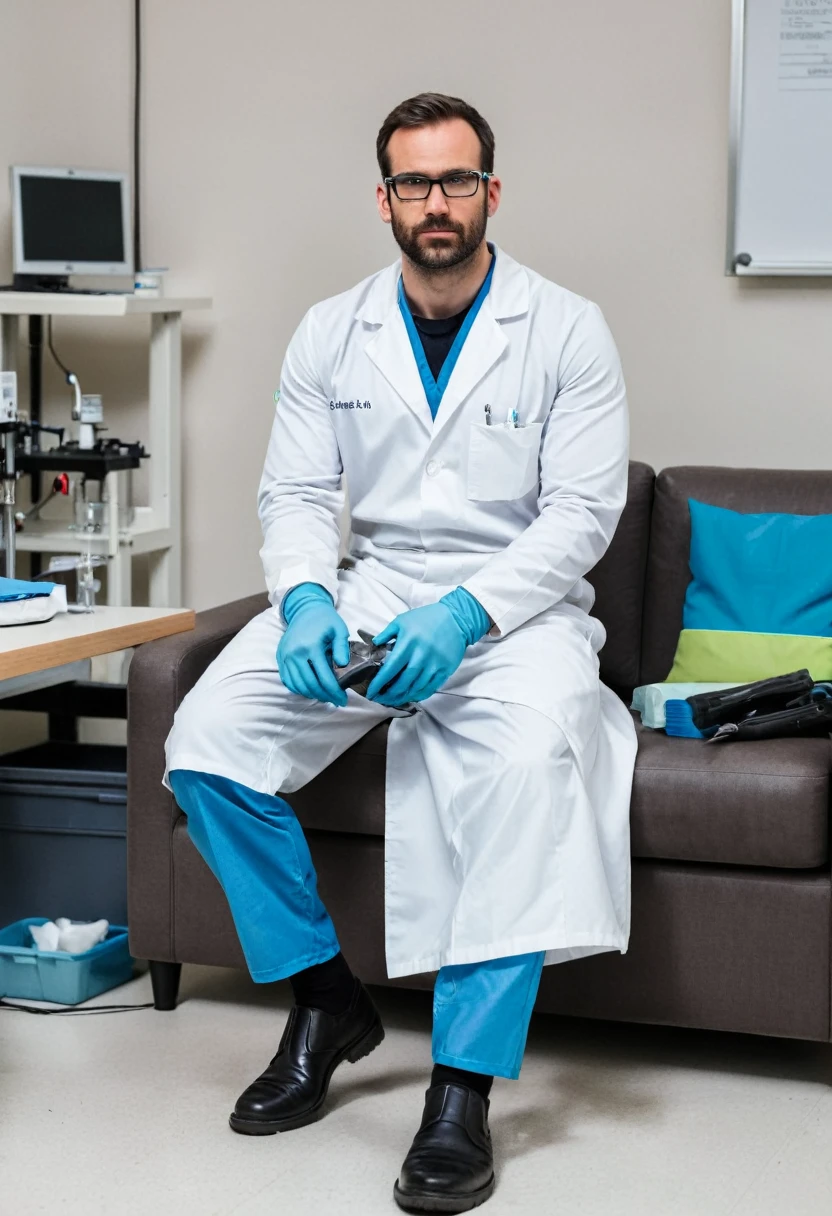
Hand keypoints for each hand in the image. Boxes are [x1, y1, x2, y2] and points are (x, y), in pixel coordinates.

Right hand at [277, 589, 349, 706]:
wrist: (304, 609)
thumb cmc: (325, 619)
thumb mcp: (339, 629)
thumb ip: (341, 647)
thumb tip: (343, 665)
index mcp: (311, 647)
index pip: (324, 677)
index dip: (334, 692)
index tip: (343, 699)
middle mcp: (295, 654)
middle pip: (310, 685)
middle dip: (325, 696)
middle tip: (336, 701)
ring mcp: (285, 657)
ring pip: (297, 685)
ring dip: (312, 694)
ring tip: (325, 696)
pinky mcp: (280, 658)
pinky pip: (288, 680)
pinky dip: (299, 689)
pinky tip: (310, 690)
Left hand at [365, 603, 466, 707]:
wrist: (456, 618)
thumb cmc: (426, 618)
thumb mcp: (402, 620)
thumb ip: (386, 633)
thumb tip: (374, 644)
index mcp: (408, 643)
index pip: (390, 668)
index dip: (379, 683)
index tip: (371, 692)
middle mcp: (421, 655)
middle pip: (403, 682)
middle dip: (390, 694)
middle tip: (381, 699)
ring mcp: (434, 664)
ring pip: (416, 687)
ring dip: (403, 696)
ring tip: (393, 700)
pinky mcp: (445, 669)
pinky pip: (431, 687)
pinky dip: (419, 695)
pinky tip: (411, 696)